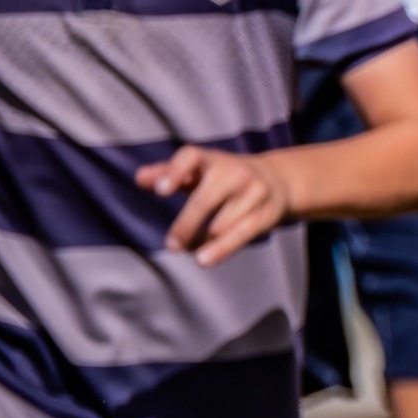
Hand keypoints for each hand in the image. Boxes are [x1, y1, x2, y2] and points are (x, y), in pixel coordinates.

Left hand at [137, 145, 292, 266]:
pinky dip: (220, 250)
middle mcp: (234, 172)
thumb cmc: (222, 176)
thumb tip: (140, 179)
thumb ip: (166, 173)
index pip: (190, 157)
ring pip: (219, 226)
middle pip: (204, 201)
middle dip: (186, 226)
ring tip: (188, 248)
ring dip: (200, 242)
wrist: (277, 180)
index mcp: (211, 158)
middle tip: (171, 246)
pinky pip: (241, 236)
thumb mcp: (197, 170)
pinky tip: (204, 260)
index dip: (174, 172)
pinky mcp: (267, 213)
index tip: (160, 191)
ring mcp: (254, 192)